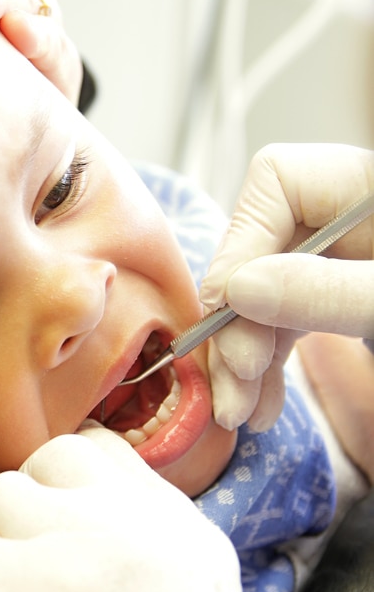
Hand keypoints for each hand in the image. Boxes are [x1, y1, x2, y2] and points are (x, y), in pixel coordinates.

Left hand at [0, 424, 247, 591]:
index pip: (103, 451)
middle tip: (30, 561)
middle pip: (45, 462)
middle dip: (29, 505)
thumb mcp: (191, 589)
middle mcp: (125, 526)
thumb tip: (88, 496)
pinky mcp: (9, 585)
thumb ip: (147, 533)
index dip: (67, 476)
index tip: (54, 507)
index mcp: (176, 530)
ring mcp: (67, 550)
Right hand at [200, 143, 373, 430]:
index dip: (242, 241)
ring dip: (246, 355)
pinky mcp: (341, 297)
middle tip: (232, 382)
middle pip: (261, 248)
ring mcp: (343, 259)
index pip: (277, 181)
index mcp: (368, 185)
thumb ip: (328, 291)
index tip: (231, 307)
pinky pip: (288, 321)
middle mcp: (348, 216)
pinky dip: (269, 363)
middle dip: (239, 321)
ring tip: (240, 411)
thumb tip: (237, 291)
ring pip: (268, 293)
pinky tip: (258, 403)